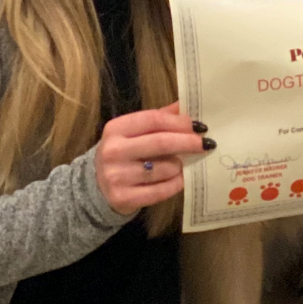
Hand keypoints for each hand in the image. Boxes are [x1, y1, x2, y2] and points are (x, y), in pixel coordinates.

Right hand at [94, 108, 212, 215]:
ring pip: (165, 168)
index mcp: (116, 128)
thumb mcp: (133, 133)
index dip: (180, 122)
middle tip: (206, 143)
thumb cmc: (122, 154)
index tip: (199, 126)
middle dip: (188, 142)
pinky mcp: (123, 198)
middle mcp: (114, 151)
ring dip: (180, 165)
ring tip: (183, 163)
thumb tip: (185, 105)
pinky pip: (161, 191)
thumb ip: (158, 118)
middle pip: (161, 143)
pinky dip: (176, 183)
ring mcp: (117, 176)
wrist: (96, 187)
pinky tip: (181, 179)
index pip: (154, 119)